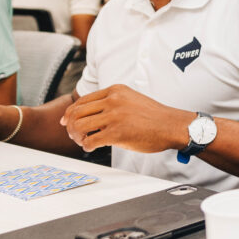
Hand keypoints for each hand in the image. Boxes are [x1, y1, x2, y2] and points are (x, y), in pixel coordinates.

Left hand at [61, 84, 190, 152]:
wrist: (172, 125)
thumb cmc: (154, 116)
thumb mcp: (131, 99)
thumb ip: (112, 102)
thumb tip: (90, 114)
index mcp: (115, 91)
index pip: (82, 100)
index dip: (70, 112)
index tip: (66, 121)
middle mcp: (113, 101)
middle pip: (77, 113)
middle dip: (71, 126)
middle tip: (73, 135)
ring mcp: (114, 117)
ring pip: (80, 126)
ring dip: (77, 137)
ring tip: (83, 141)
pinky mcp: (116, 133)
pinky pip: (90, 141)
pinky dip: (87, 146)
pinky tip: (92, 147)